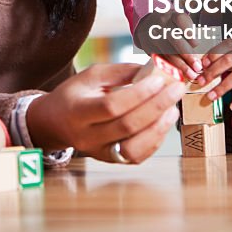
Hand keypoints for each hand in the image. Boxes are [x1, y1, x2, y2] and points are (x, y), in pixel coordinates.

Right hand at [25, 63, 183, 163]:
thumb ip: (121, 73)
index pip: (111, 106)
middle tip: (176, 89)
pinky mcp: (111, 161)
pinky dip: (155, 139)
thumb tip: (154, 70)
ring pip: (134, 149)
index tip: (159, 79)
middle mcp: (87, 137)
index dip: (137, 94)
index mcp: (77, 112)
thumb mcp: (91, 76)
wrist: (55, 123)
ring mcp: (99, 153)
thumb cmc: (75, 95)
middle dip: (156, 106)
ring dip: (159, 128)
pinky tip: (163, 122)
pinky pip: (137, 156)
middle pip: (126, 126)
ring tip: (173, 109)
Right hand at [134, 11, 209, 82]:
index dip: (189, 32)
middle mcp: (161, 24)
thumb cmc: (170, 25)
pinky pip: (161, 59)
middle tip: (198, 66)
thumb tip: (198, 48)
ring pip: (167, 52)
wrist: (147, 25)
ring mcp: (153, 36)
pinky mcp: (148, 47)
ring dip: (181, 65)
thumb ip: (188, 31)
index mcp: (172, 15)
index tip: (196, 44)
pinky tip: (179, 74)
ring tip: (191, 74)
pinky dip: (171, 67)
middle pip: (174, 39)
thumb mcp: (179, 21)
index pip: (181, 20)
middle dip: (187, 54)